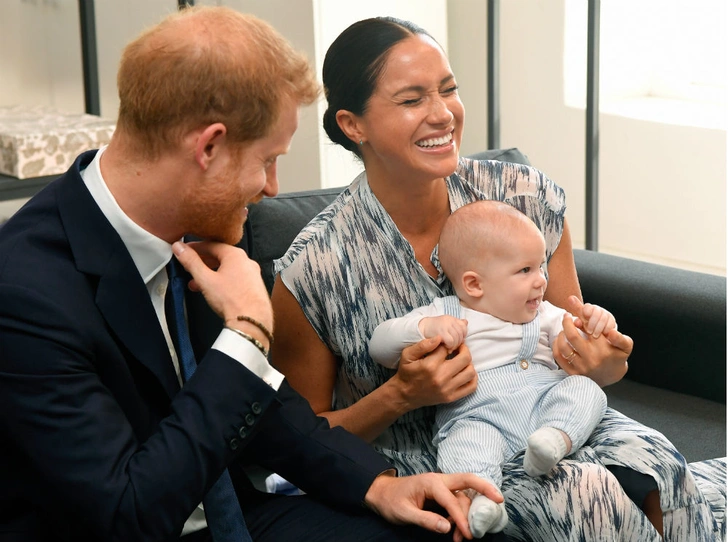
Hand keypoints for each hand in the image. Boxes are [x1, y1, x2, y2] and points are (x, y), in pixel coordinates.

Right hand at [172, 241, 272, 333]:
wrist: (251, 321)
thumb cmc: (232, 300)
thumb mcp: (205, 279)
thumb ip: (191, 262)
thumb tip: (180, 248)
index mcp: (235, 255)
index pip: (211, 245)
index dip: (195, 247)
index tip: (184, 250)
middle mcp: (246, 262)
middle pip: (219, 257)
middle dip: (201, 263)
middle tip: (189, 267)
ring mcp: (252, 274)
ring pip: (226, 269)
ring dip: (210, 274)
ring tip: (196, 283)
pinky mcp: (254, 287)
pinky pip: (234, 279)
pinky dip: (221, 281)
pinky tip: (212, 291)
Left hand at [364, 472, 502, 540]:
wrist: (381, 493)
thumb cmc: (391, 501)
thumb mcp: (404, 513)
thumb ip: (425, 519)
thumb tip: (447, 526)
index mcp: (430, 482)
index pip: (451, 499)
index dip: (461, 518)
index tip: (469, 534)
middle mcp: (439, 480)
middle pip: (467, 480)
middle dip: (484, 488)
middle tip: (500, 500)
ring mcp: (441, 486)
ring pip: (463, 495)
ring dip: (469, 513)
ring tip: (465, 536)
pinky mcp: (441, 493)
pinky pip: (457, 500)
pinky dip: (462, 513)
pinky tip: (459, 529)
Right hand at [393, 338, 476, 409]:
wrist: (404, 394)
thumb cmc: (406, 372)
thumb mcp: (407, 355)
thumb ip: (423, 345)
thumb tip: (440, 337)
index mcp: (430, 365)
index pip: (448, 347)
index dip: (448, 343)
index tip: (446, 343)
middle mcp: (441, 377)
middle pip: (465, 358)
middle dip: (463, 349)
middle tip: (458, 347)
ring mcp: (447, 389)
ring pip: (470, 372)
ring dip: (469, 363)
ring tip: (461, 360)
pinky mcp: (451, 397)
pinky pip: (471, 387)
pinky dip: (472, 378)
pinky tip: (465, 372)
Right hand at [419, 316, 467, 351]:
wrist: (419, 328)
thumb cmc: (433, 329)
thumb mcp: (445, 324)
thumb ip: (456, 324)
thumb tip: (466, 322)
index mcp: (451, 318)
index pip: (464, 327)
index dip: (462, 335)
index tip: (457, 341)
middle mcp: (449, 320)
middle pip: (461, 334)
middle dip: (458, 343)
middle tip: (453, 347)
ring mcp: (445, 326)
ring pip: (457, 338)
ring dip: (454, 346)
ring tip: (449, 349)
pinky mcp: (440, 332)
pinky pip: (451, 341)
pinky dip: (450, 346)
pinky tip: (445, 348)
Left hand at [553, 296, 632, 386]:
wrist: (611, 377)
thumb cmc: (617, 357)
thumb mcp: (626, 346)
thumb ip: (620, 337)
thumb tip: (610, 332)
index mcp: (603, 349)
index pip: (588, 328)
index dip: (581, 318)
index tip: (578, 315)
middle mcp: (591, 358)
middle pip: (572, 335)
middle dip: (566, 322)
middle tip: (566, 316)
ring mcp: (581, 367)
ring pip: (563, 346)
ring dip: (561, 334)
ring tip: (564, 329)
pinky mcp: (573, 373)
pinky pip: (559, 357)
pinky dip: (556, 346)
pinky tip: (560, 340)